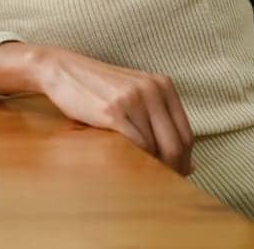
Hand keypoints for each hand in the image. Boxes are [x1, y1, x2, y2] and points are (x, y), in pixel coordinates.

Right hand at [0, 42, 192, 174]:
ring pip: (156, 147)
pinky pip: (137, 144)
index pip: (186, 133)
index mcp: (162, 85)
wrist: (61, 70)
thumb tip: (192, 165)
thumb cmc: (97, 89)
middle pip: (176, 143)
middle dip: (173, 168)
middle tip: (163, 183)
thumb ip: (159, 122)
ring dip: (152, 166)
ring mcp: (133, 99)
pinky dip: (137, 160)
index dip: (185, 160)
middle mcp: (152, 89)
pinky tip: (129, 164)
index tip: (177, 175)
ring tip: (143, 175)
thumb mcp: (134, 96)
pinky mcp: (114, 110)